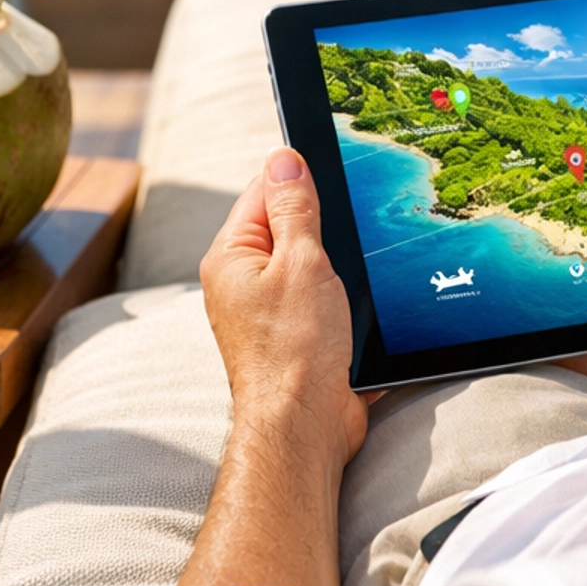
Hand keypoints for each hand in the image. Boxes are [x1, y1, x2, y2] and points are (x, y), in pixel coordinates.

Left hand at [201, 149, 368, 469]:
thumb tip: (285, 158)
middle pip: (287, 227)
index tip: (333, 176)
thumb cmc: (294, 350)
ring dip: (335, 266)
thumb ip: (294, 207)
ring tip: (348, 277)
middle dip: (323, 227)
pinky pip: (319, 298)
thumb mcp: (301, 262)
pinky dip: (340, 297)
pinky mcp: (292, 336)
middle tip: (347, 234)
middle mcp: (241, 281)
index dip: (300, 181)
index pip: (263, 192)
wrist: (304, 426)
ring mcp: (265, 311)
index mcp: (231, 256)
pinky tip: (354, 305)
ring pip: (308, 264)